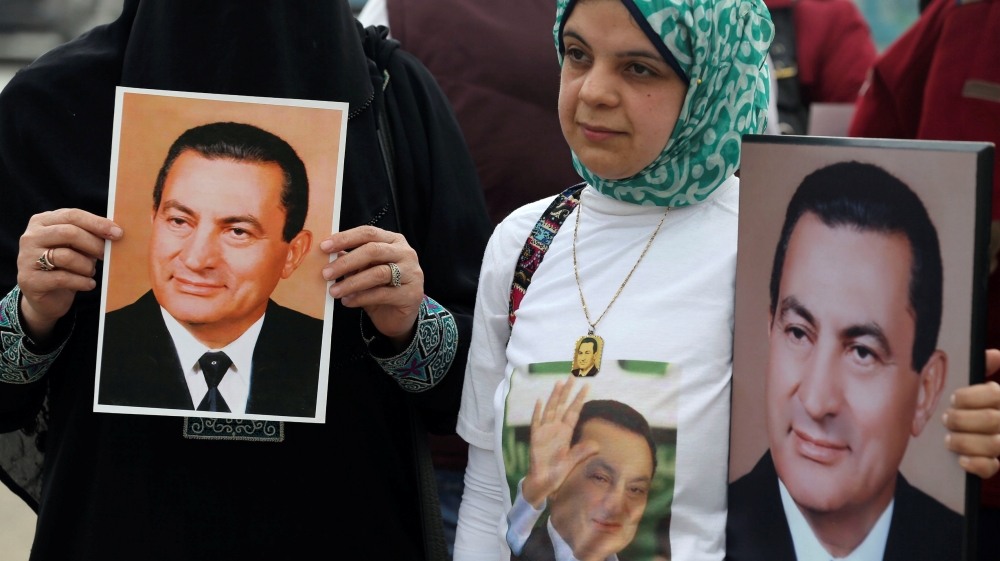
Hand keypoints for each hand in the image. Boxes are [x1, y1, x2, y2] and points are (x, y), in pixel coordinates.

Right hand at [17, 209, 121, 341]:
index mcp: (43, 222)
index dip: (97, 223)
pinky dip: (82, 282)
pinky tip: (89, 284)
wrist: (48, 298)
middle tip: (107, 255)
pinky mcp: (29, 280)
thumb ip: (90, 237)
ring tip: (91, 272)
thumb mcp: (78, 248)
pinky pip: (62, 278)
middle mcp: (31, 236)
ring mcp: (26, 258)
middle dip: (94, 244)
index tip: (118, 233)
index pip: (72, 215)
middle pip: (69, 233)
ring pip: (66, 256)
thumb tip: (115, 232)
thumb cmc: (68, 267)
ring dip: (87, 266)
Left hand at [320, 226, 423, 347]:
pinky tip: (348, 301)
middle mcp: (405, 253)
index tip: (324, 247)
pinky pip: (382, 294)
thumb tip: (326, 255)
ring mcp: (411, 273)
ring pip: (378, 273)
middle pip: (373, 251)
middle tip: (326, 273)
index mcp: (393, 241)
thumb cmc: (380, 288)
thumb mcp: (364, 270)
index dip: (345, 238)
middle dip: (346, 262)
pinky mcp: (412, 294)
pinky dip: (361, 298)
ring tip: (334, 291)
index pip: (368, 233)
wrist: (398, 316)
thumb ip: (350, 260)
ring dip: (351, 283)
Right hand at [521, 377, 596, 507]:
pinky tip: (540, 401)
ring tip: (559, 383)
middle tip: (572, 376)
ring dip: (554, 396)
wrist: (542, 482)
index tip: (587, 386)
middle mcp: (556, 429)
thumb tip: (597, 445)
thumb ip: (582, 452)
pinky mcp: (535, 438)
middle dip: (567, 391)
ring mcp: (545, 432)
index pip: (574, 411)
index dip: (579, 399)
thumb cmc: (557, 473)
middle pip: (562, 406)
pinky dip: (537, 412)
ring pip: (550, 409)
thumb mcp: (572, 463)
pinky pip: (536, 422)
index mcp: (566, 433)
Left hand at [942, 349, 999, 477]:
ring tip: (947, 440)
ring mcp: (995, 443)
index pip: (995, 394)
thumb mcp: (949, 383)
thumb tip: (995, 355)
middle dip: (964, 420)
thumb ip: (970, 367)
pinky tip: (961, 460)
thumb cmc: (938, 401)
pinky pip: (992, 468)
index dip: (973, 397)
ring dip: (966, 442)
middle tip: (946, 419)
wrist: (918, 432)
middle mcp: (998, 420)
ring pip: (995, 444)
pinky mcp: (987, 464)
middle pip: (993, 419)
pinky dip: (977, 464)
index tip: (953, 398)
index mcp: (992, 397)